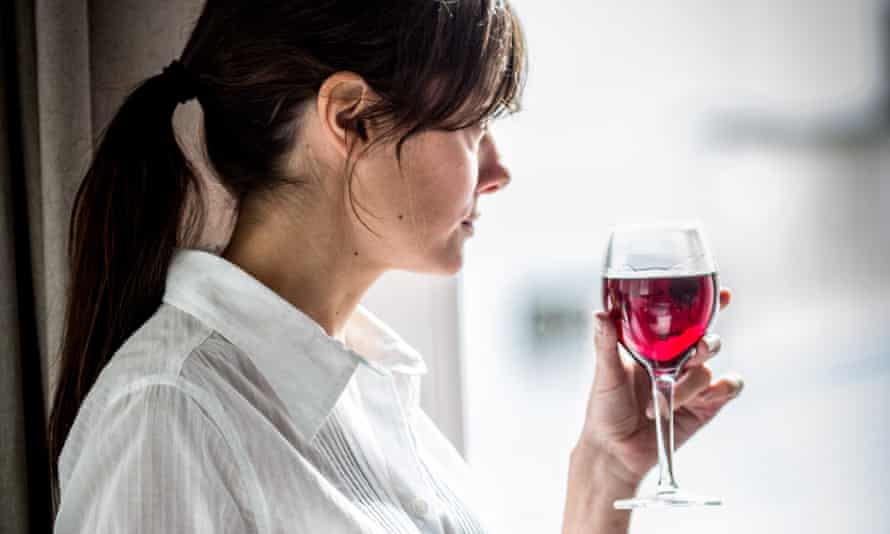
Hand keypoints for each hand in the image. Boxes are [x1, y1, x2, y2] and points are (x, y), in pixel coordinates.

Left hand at [577, 288, 743, 486]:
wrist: (614, 452)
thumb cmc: (604, 410)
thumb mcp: (604, 374)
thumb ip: (606, 344)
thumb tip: (600, 313)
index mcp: (654, 347)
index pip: (684, 320)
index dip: (707, 304)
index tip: (725, 294)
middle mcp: (676, 361)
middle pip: (705, 339)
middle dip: (705, 342)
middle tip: (695, 351)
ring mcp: (691, 383)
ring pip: (708, 369)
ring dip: (687, 385)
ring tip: (660, 402)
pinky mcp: (704, 407)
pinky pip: (728, 389)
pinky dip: (722, 390)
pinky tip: (701, 399)